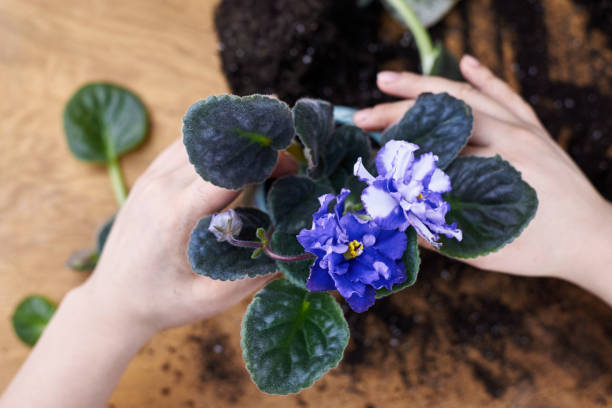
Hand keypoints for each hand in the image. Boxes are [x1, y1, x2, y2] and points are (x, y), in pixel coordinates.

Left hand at [79, 139, 295, 338]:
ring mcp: (152, 177)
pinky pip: (185, 146)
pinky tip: (231, 161)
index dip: (268, 160)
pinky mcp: (148, 176)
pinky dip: (213, 147)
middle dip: (258, 150)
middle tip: (286, 166)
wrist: (112, 300)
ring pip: (201, 139)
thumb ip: (255, 272)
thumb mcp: (212, 298)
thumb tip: (296, 249)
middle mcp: (162, 186)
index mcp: (178, 213)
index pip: (230, 167)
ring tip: (262, 161)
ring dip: (235, 144)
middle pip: (219, 147)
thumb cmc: (163, 302)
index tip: (293, 170)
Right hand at [352, 55, 611, 302]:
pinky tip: (465, 61)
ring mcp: (524, 129)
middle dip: (398, 109)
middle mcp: (509, 137)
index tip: (369, 144)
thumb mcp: (485, 248)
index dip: (397, 141)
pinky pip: (507, 95)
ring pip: (468, 95)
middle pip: (442, 113)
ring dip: (425, 84)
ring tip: (389, 79)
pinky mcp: (535, 129)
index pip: (434, 144)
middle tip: (364, 114)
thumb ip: (439, 232)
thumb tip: (395, 218)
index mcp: (495, 166)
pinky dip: (484, 77)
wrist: (595, 240)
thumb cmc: (543, 249)